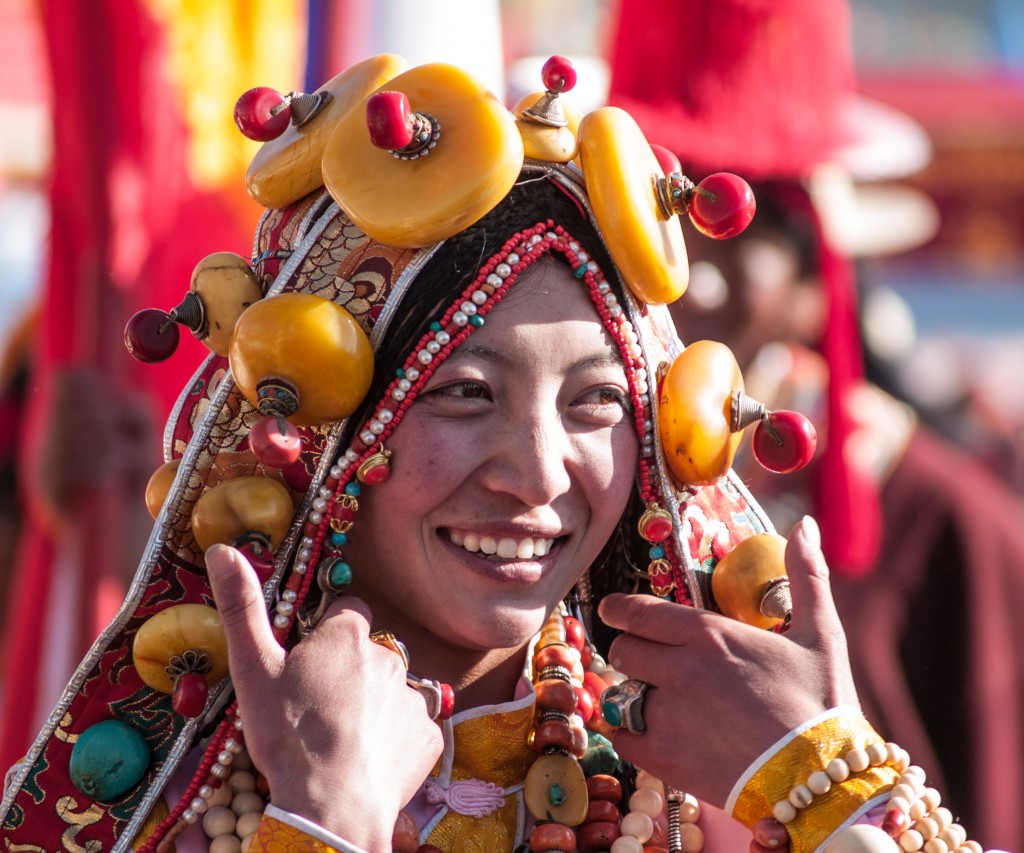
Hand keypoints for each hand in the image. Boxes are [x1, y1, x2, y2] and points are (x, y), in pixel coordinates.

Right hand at [206, 544, 442, 849]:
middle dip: (350, 671)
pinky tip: (367, 760)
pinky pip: (412, 727)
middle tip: (318, 708)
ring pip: (391, 690)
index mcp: (348, 636)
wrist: (330, 807)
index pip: (348, 611)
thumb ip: (241, 607)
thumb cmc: (287, 736)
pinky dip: (394, 740)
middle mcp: (388, 657)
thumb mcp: (253, 669)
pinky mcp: (428, 735)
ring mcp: (413, 696)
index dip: (329, 633)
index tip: (310, 661)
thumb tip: (224, 549)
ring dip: (373, 705)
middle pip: (370, 653)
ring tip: (341, 740)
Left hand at [597, 516, 857, 807]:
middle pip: (621, 650)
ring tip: (654, 701)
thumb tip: (805, 525)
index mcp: (708, 634)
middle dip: (629, 652)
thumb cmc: (823, 705)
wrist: (822, 782)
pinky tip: (651, 735)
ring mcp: (666, 714)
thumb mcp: (821, 634)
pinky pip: (619, 737)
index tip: (614, 611)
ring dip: (631, 694)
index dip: (619, 610)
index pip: (636, 612)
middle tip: (645, 660)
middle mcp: (678, 669)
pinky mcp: (662, 757)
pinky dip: (629, 735)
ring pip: (619, 693)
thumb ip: (806, 575)